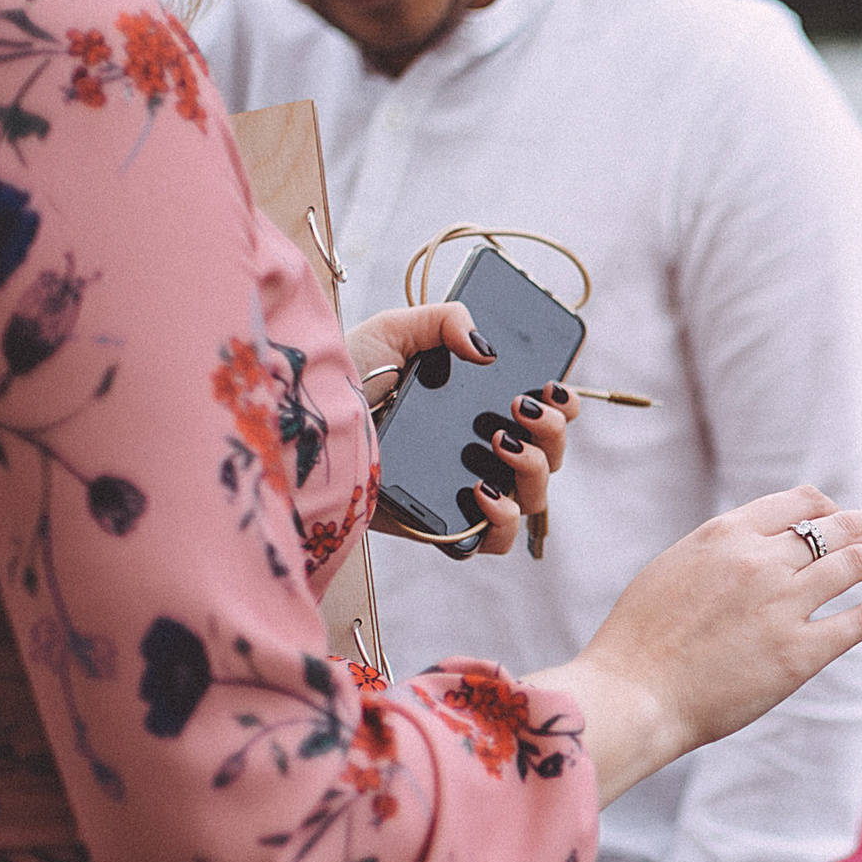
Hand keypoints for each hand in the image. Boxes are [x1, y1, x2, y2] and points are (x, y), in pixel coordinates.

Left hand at [345, 305, 581, 555]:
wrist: (299, 426)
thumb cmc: (339, 380)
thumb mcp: (392, 331)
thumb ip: (444, 319)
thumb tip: (487, 348)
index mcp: (474, 411)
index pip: (541, 416)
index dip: (562, 407)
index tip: (552, 389)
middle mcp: (476, 453)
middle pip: (550, 457)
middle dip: (552, 431)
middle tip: (520, 407)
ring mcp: (462, 492)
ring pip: (533, 498)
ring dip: (535, 469)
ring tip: (498, 441)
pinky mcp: (440, 527)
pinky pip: (494, 541)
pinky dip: (503, 519)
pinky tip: (481, 490)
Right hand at [526, 489, 861, 803]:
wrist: (630, 695)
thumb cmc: (638, 642)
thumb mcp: (672, 569)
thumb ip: (718, 552)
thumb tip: (752, 546)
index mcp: (726, 534)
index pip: (799, 502)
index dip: (831, 508)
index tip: (845, 516)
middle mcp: (760, 560)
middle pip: (838, 526)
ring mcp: (782, 605)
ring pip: (856, 564)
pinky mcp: (798, 654)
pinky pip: (860, 621)